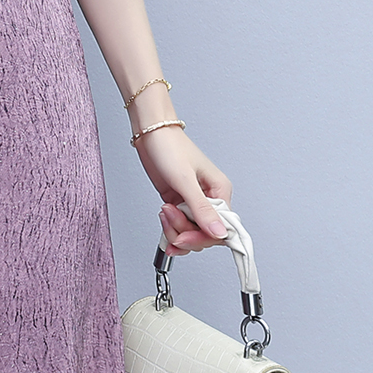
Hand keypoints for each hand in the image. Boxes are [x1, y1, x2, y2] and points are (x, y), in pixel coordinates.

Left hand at [132, 126, 232, 255]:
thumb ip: (201, 209)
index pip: (221, 228)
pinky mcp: (179, 203)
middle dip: (184, 232)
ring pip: (190, 232)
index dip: (203, 237)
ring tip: (164, 210)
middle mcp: (210, 198)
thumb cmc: (170, 147)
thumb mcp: (185, 180)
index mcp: (220, 191)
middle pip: (204, 233)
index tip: (185, 238)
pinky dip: (169, 226)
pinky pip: (179, 225)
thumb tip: (220, 233)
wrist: (150, 134)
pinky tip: (163, 216)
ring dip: (174, 228)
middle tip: (169, 217)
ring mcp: (193, 202)